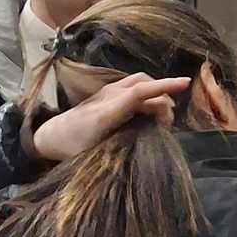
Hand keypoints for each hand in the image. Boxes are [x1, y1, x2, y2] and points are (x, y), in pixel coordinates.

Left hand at [28, 74, 188, 163]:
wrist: (50, 135)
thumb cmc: (72, 149)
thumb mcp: (97, 154)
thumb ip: (124, 147)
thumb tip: (154, 146)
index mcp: (106, 112)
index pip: (139, 92)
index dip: (164, 86)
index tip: (185, 83)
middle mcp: (107, 97)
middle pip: (143, 83)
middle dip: (163, 94)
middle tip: (168, 122)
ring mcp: (106, 92)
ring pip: (138, 81)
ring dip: (155, 92)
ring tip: (162, 116)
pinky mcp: (107, 93)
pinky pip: (133, 86)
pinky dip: (147, 93)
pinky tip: (150, 109)